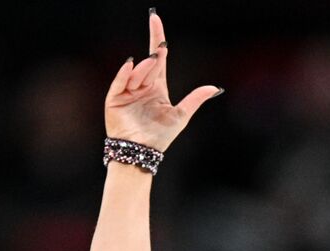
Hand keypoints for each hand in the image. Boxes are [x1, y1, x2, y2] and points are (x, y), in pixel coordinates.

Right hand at [104, 10, 220, 151]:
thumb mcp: (181, 115)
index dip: (156, 39)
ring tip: (150, 62)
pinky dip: (125, 73)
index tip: (155, 19)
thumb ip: (195, 99)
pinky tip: (130, 64)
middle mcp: (142, 87)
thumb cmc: (161, 136)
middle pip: (149, 65)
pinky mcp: (114, 99)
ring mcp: (127, 92)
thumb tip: (214, 88)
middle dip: (154, 56)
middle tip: (160, 50)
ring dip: (144, 68)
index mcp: (157, 87)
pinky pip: (119, 82)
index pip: (158, 59)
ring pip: (136, 73)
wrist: (143, 152)